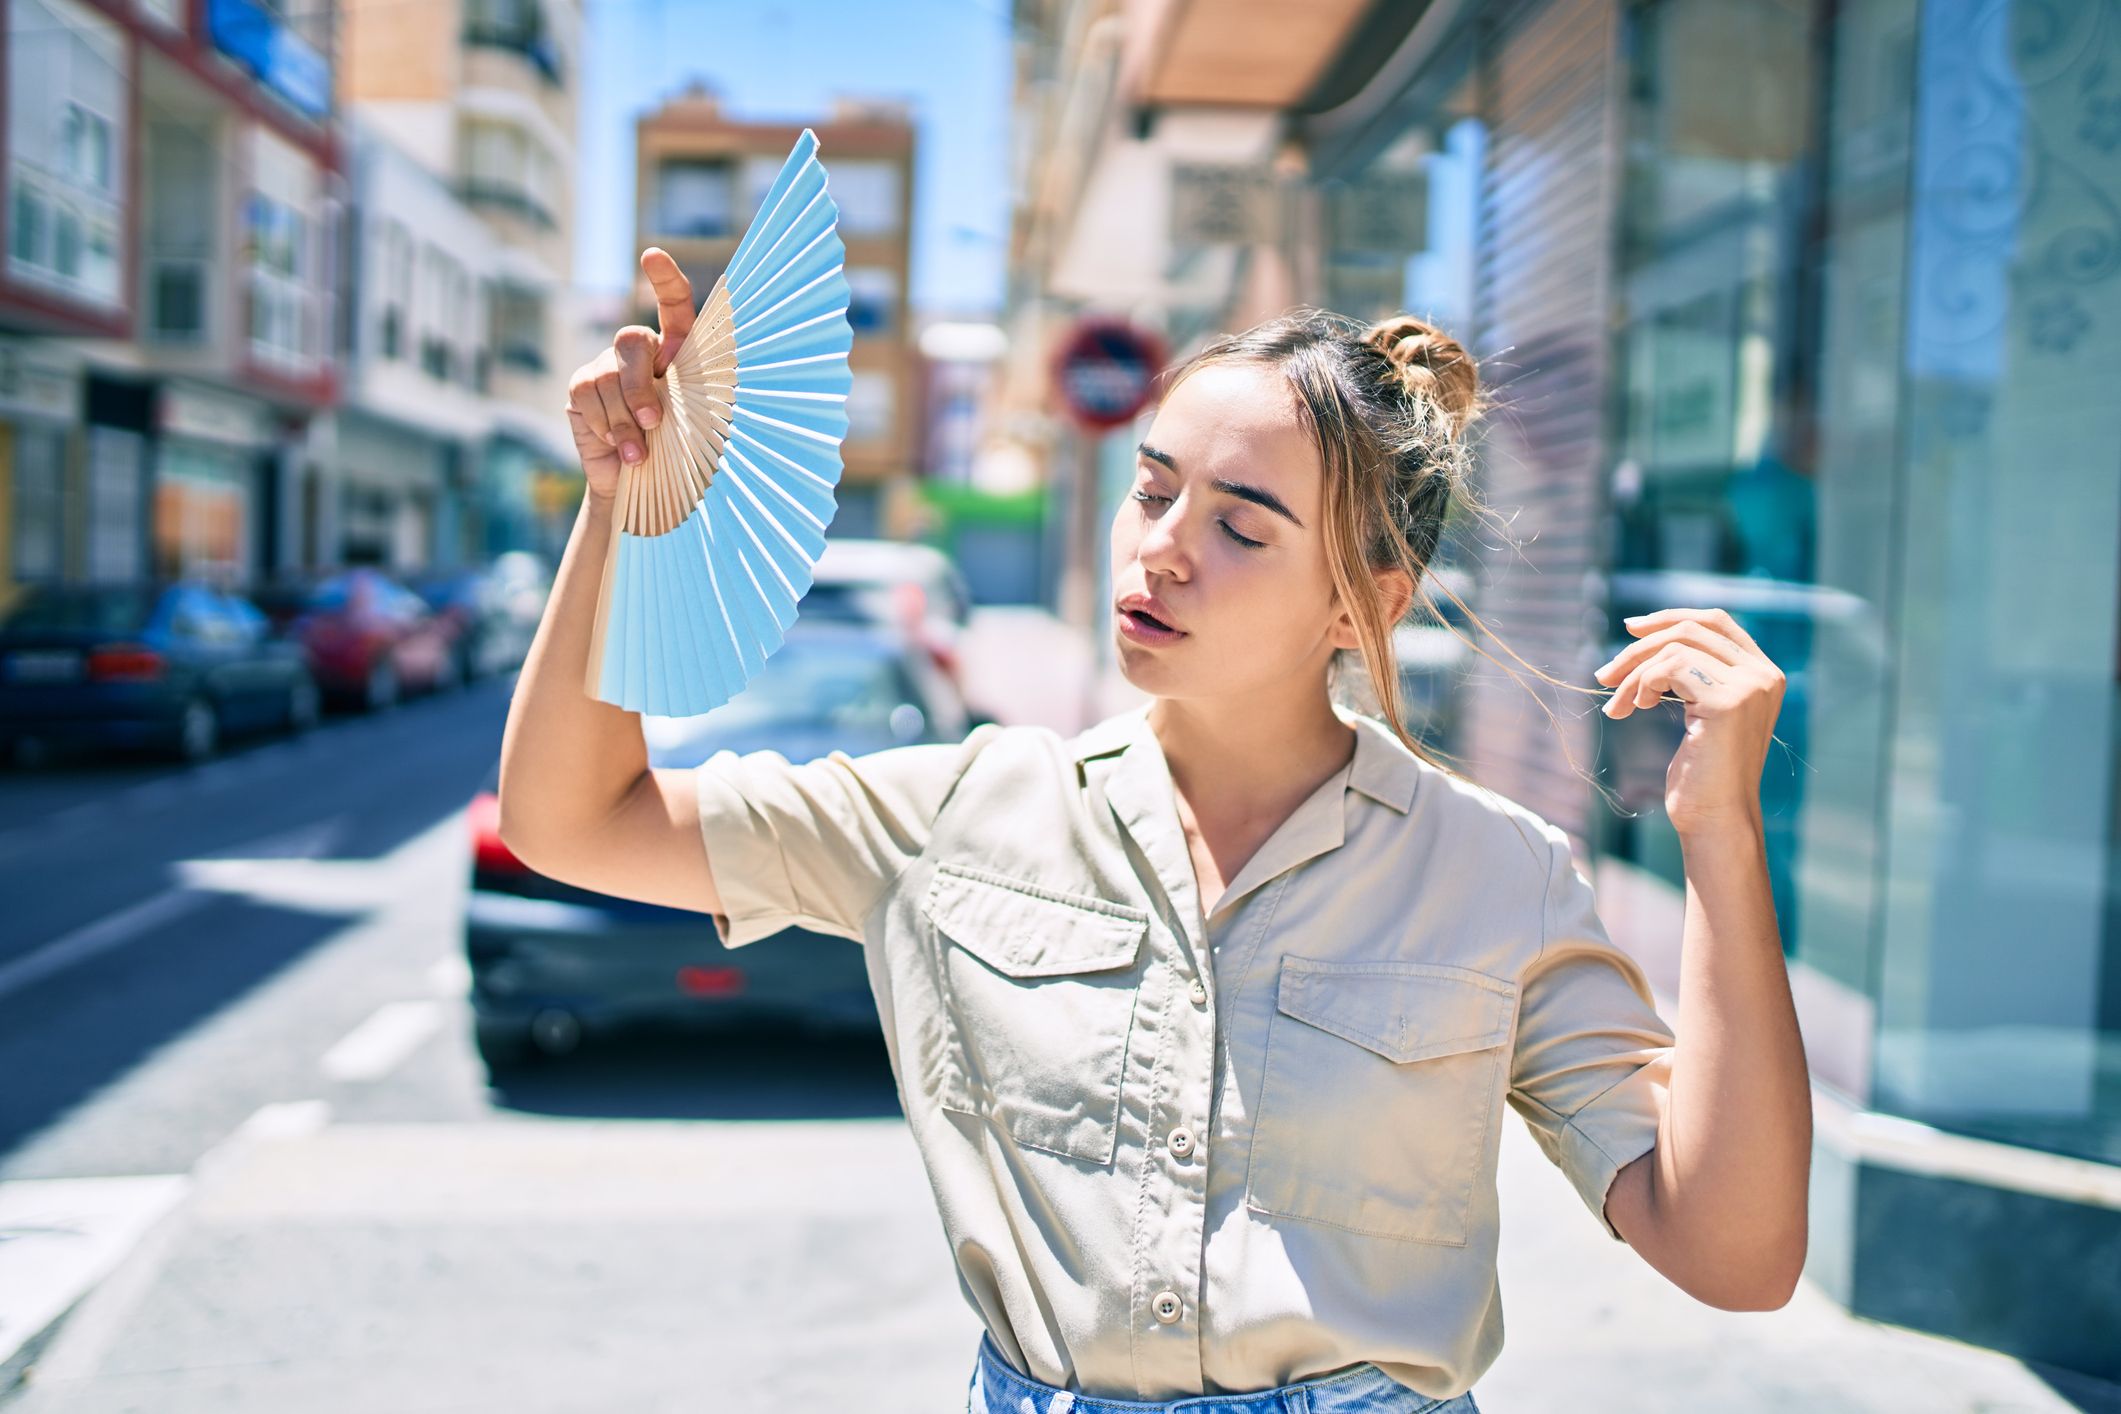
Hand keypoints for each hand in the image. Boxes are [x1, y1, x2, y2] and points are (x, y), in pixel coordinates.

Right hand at [564, 248, 696, 500]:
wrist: (642, 487)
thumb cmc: (682, 455)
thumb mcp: (700, 428)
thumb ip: (699, 404)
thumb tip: (707, 393)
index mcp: (679, 353)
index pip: (673, 305)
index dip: (664, 279)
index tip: (652, 256)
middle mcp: (640, 352)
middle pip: (631, 341)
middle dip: (640, 386)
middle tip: (652, 424)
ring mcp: (606, 366)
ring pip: (606, 377)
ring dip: (623, 423)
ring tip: (639, 454)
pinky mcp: (580, 389)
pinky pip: (586, 397)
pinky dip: (605, 427)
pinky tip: (617, 448)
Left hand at [1592, 606, 1786, 835]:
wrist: (1714, 818)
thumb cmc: (1701, 772)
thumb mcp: (1698, 710)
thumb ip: (1691, 673)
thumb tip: (1642, 633)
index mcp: (1762, 673)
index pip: (1715, 621)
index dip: (1670, 617)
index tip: (1630, 628)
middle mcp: (1764, 675)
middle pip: (1690, 630)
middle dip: (1639, 648)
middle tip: (1604, 675)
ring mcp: (1751, 686)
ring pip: (1675, 649)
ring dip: (1634, 674)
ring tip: (1619, 705)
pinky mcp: (1729, 702)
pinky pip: (1669, 669)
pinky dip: (1642, 684)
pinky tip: (1636, 708)